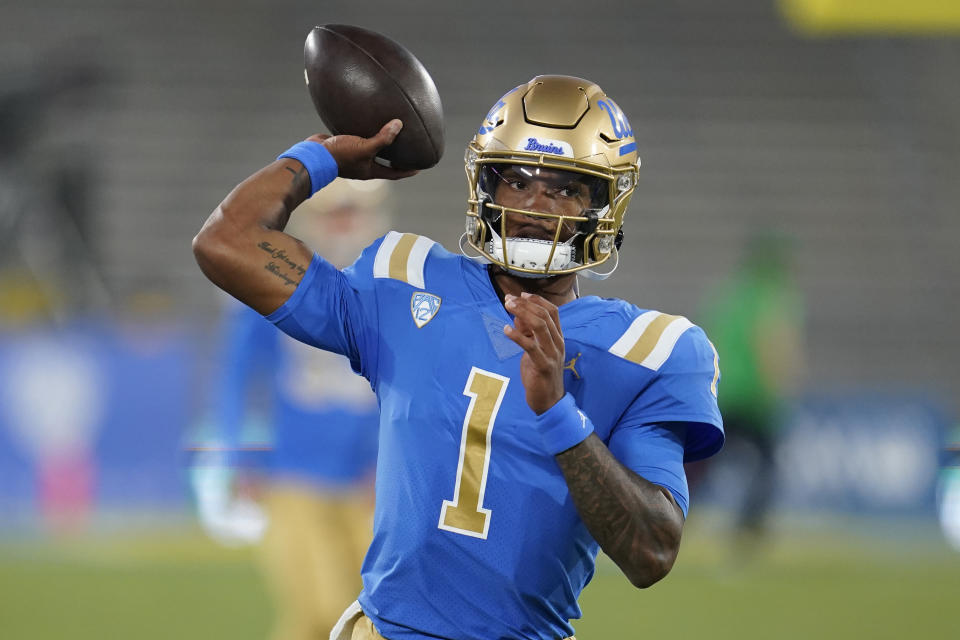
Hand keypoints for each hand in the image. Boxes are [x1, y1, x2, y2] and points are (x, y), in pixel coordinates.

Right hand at [307, 119, 418, 180]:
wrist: (313, 154)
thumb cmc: (339, 155)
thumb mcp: (364, 147)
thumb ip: (382, 138)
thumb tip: (399, 125)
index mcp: (371, 171)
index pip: (395, 173)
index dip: (408, 171)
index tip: (420, 167)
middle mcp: (363, 165)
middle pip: (385, 162)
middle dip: (397, 157)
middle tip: (409, 147)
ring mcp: (353, 156)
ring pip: (371, 149)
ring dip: (381, 142)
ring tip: (391, 130)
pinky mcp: (344, 145)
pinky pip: (358, 137)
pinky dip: (365, 130)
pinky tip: (368, 118)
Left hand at [503, 292, 565, 413]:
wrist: (549, 401)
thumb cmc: (540, 375)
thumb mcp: (534, 350)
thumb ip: (527, 333)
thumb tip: (517, 316)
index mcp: (558, 337)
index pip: (553, 311)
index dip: (537, 300)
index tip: (521, 294)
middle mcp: (558, 343)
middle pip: (544, 315)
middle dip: (525, 304)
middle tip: (509, 299)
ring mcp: (552, 354)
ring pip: (540, 326)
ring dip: (522, 313)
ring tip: (508, 307)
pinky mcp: (543, 365)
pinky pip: (530, 346)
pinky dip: (517, 335)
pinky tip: (506, 330)